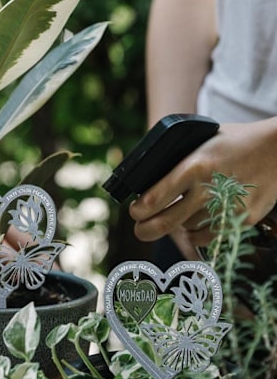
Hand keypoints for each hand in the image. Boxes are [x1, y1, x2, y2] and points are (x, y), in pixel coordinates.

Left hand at [129, 119, 276, 247]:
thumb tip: (148, 181)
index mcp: (194, 167)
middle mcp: (208, 189)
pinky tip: (197, 222)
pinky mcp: (243, 219)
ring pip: (187, 230)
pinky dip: (198, 232)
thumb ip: (178, 161)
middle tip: (140, 229)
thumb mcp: (201, 141)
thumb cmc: (236, 142)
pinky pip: (209, 236)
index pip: (154, 198)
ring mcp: (227, 207)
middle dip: (145, 230)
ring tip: (180, 212)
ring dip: (178, 225)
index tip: (135, 211)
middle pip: (164, 223)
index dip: (138, 210)